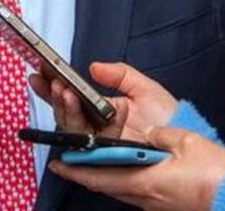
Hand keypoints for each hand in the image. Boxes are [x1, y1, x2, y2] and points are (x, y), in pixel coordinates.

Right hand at [30, 62, 176, 139]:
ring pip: (69, 127)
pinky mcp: (101, 158)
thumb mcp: (144, 88)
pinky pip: (81, 148)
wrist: (183, 140)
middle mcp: (96, 127)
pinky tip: (68, 117)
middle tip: (53, 80)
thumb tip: (93, 67)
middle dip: (54, 95)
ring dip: (64, 108)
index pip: (71, 97)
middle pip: (65, 112)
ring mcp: (98, 143)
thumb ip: (120, 74)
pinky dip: (71, 135)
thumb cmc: (168, 118)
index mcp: (102, 110)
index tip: (41, 70)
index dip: (54, 84)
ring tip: (65, 91)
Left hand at [48, 125, 224, 210]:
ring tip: (90, 158)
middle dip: (83, 171)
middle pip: (103, 184)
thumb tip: (149, 132)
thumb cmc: (216, 176)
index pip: (98, 175)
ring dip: (101, 174)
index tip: (56, 163)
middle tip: (67, 158)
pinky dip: (120, 178)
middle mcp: (143, 197)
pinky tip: (123, 167)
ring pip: (117, 188)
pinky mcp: (163, 203)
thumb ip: (162, 134)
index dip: (75, 169)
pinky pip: (133, 190)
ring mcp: (153, 202)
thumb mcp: (186, 143)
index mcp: (144, 182)